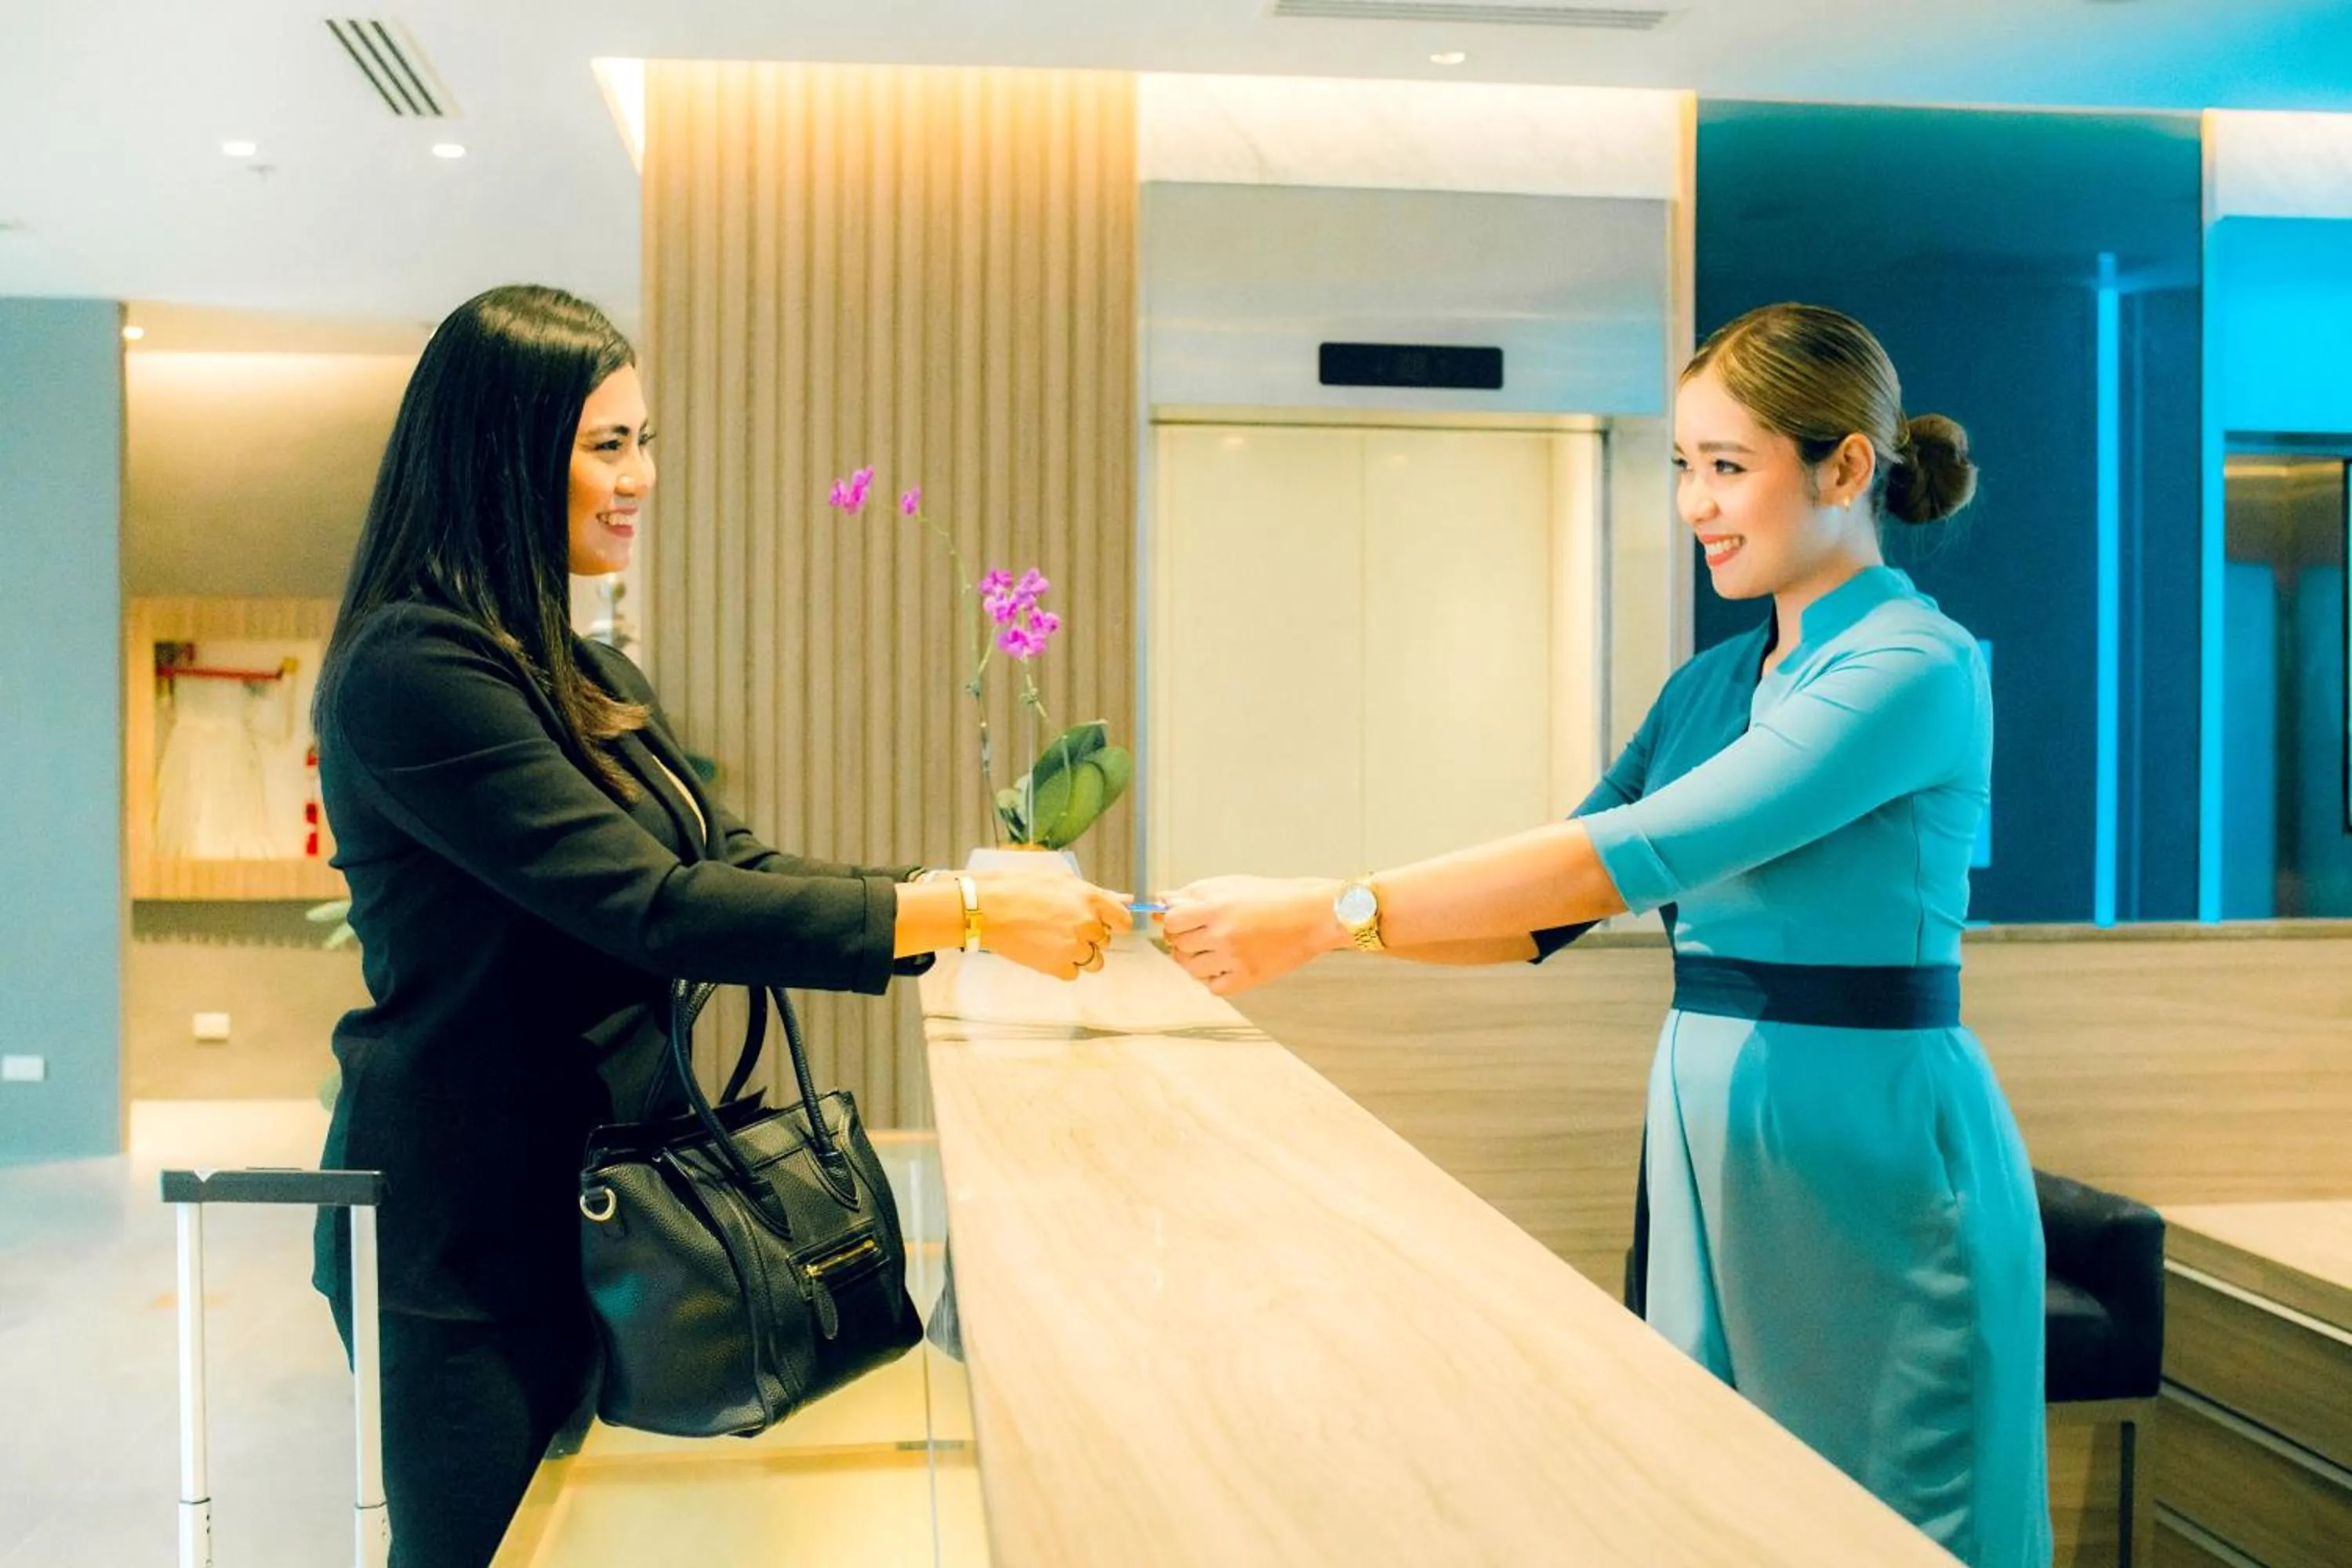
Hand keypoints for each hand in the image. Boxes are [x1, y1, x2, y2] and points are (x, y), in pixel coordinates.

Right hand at [974, 873, 1131, 980]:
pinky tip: (1046, 951)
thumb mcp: (1061, 880)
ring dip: (1081, 954)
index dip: (1114, 923)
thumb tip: (1127, 900)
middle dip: (1090, 936)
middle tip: (1063, 926)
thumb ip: (1098, 893)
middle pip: (1105, 940)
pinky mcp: (1056, 966)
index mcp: (1090, 898)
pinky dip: (1063, 966)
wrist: (987, 908)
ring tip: (1055, 941)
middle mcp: (1086, 923)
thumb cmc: (1019, 888)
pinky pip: (1073, 973)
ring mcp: (1072, 947)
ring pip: (1093, 961)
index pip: (1122, 920)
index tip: (1105, 924)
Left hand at [1158, 875, 1343, 995]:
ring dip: (1196, 960)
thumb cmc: (1272, 896)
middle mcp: (1223, 935)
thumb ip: (1194, 893)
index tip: (1185, 920)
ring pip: (1191, 969)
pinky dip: (1215, 978)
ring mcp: (1234, 960)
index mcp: (1217, 908)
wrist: (1312, 915)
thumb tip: (1161, 899)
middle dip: (1184, 940)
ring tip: (1213, 949)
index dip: (1175, 921)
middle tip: (1202, 934)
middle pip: (1179, 946)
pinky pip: (1213, 987)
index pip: (1172, 921)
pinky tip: (1227, 964)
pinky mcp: (1248, 979)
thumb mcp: (1231, 885)